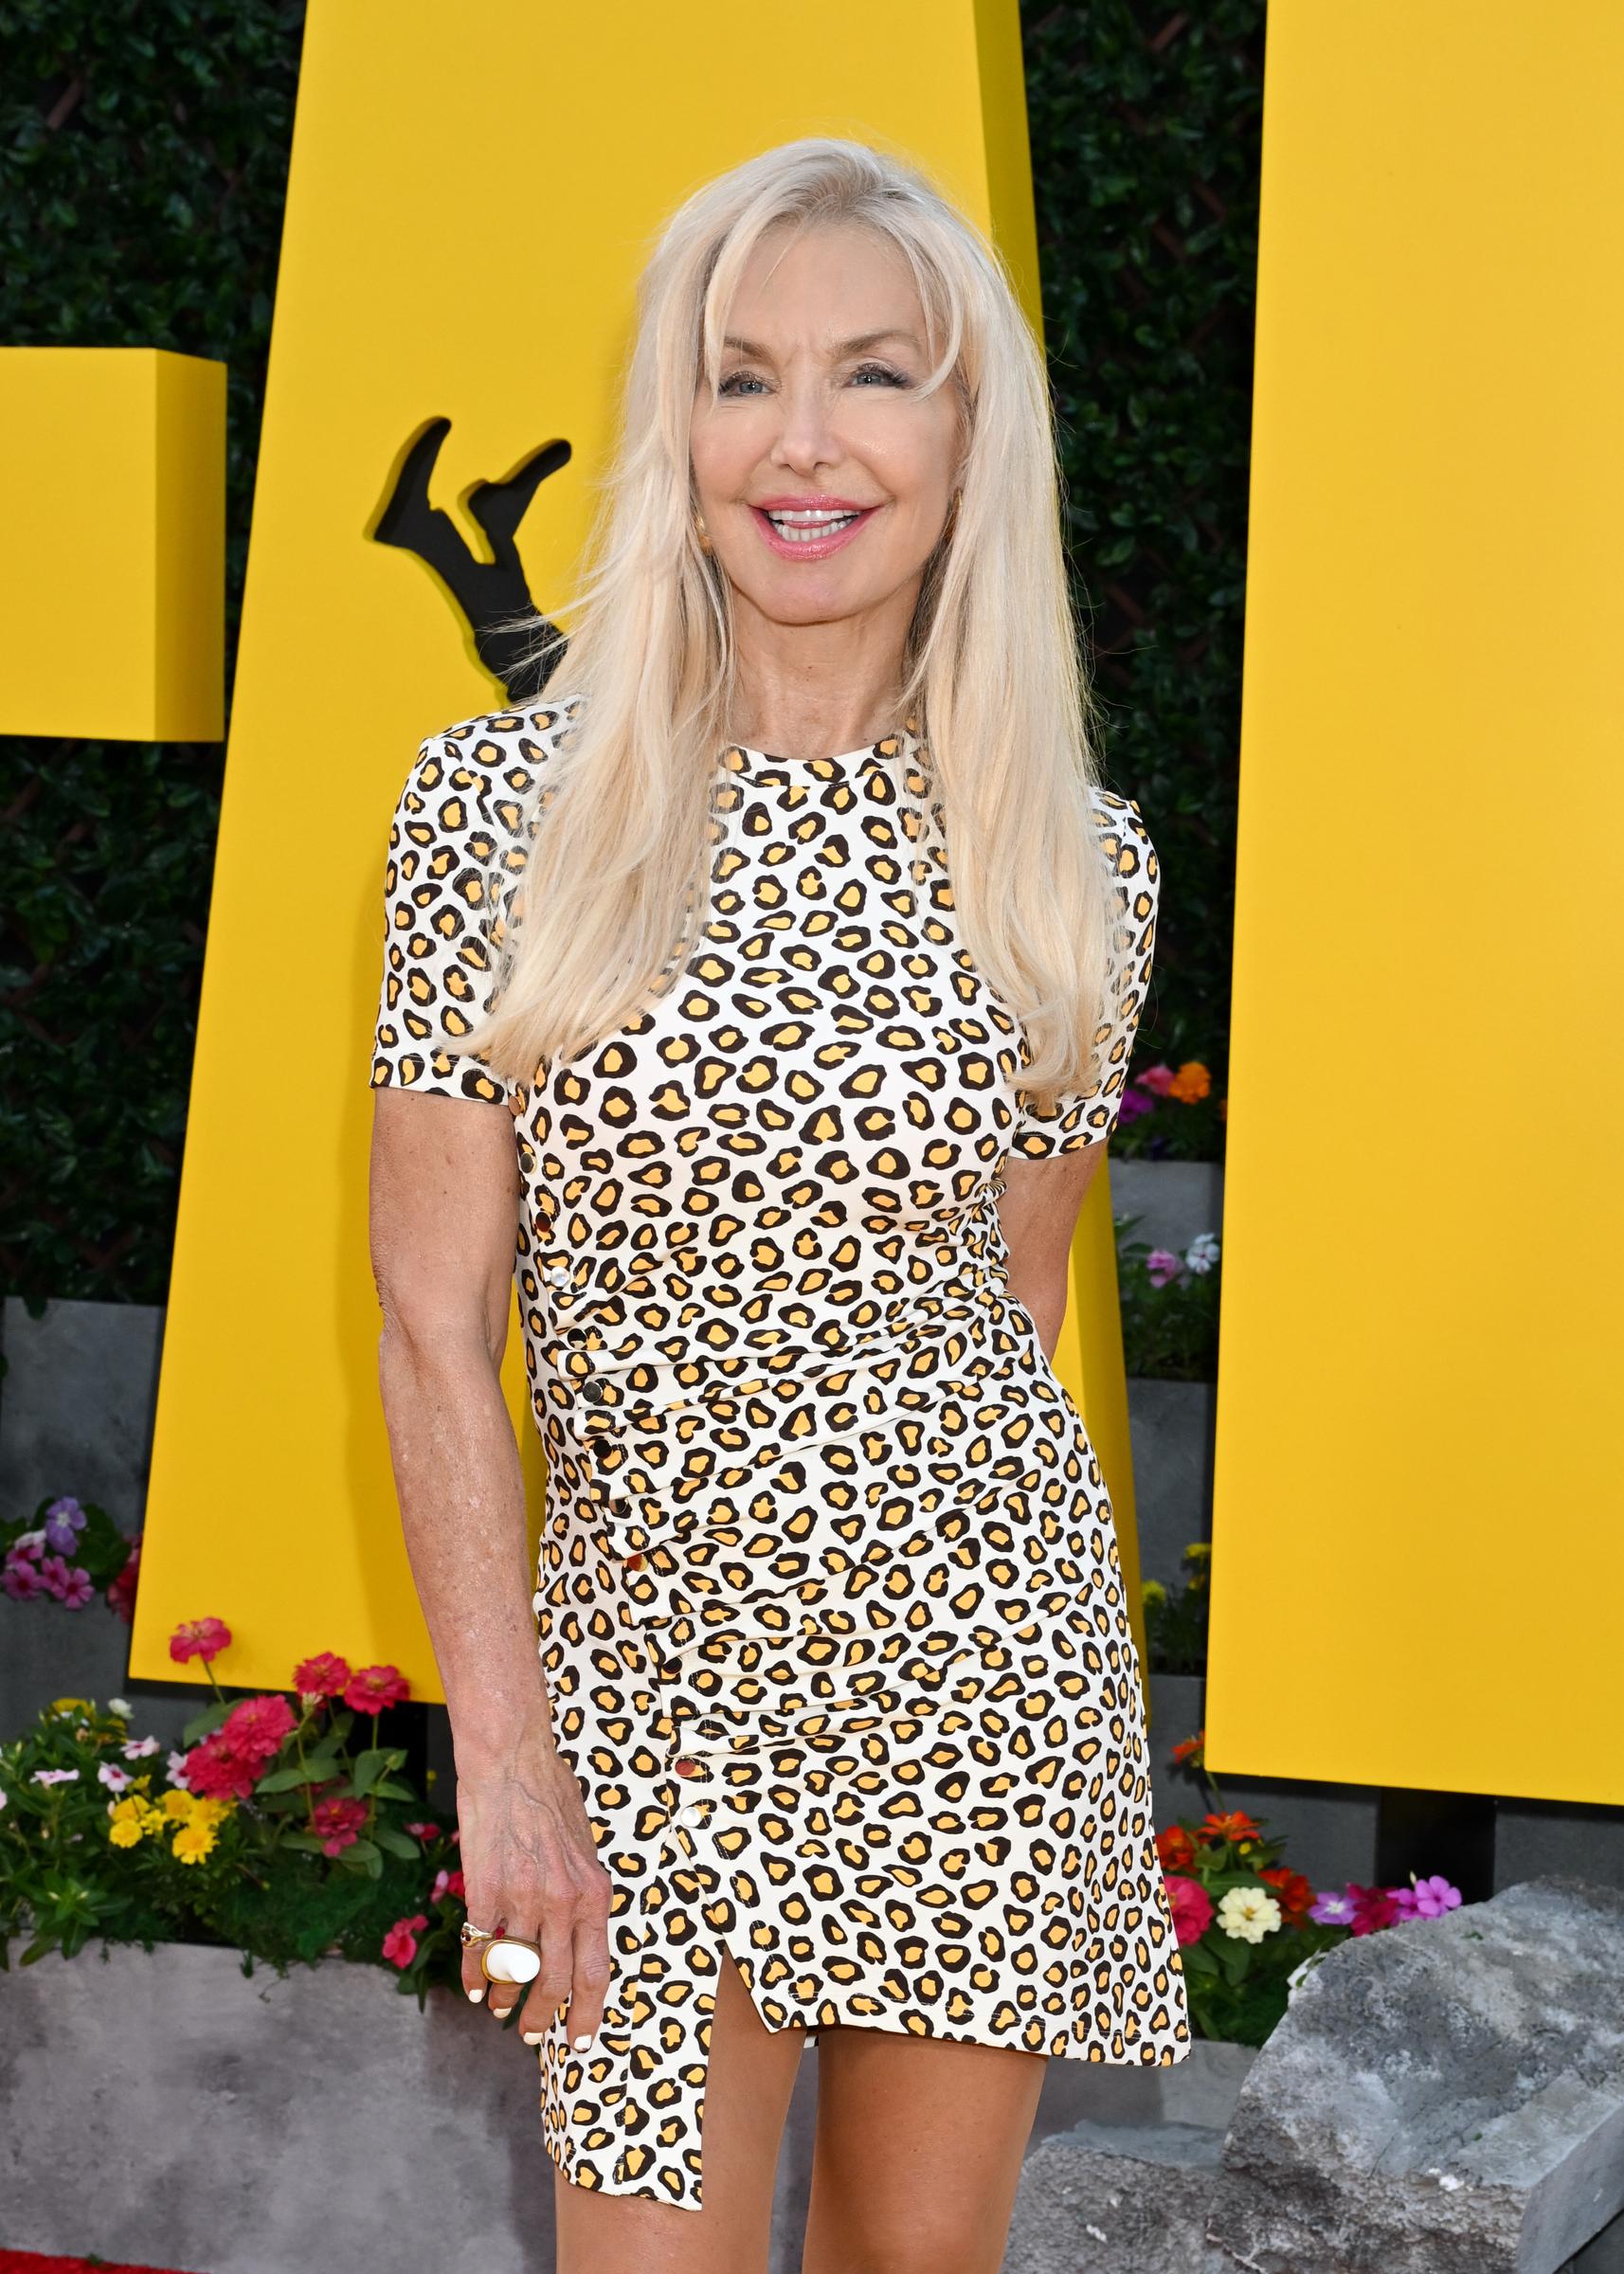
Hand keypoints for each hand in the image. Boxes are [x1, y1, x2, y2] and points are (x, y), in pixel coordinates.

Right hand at [455, 1744, 612, 2052]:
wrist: (512, 1760)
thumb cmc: (550, 1794)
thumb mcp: (584, 1847)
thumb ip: (581, 1892)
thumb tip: (576, 1933)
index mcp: (594, 1892)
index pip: (597, 1971)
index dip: (588, 2013)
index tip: (580, 2039)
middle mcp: (563, 1902)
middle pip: (555, 1982)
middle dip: (543, 2017)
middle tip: (532, 2033)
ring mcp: (523, 1898)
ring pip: (514, 1971)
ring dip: (505, 1997)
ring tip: (499, 2007)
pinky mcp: (485, 1891)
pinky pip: (479, 1947)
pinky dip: (473, 1974)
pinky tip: (472, 1985)